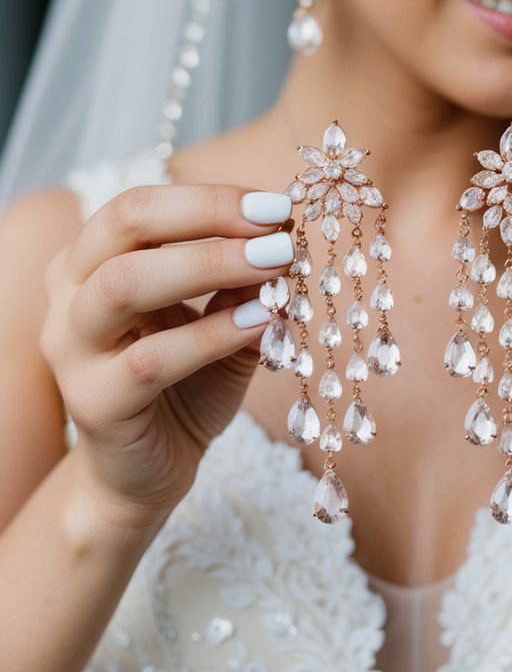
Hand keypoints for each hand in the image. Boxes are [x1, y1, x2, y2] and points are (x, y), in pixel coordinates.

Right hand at [40, 185, 293, 532]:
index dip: (209, 197)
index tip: (276, 204)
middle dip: (207, 215)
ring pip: (124, 283)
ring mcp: (71, 349)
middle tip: (276, 226)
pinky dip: (211, 334)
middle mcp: (69, 295)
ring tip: (274, 264)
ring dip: (208, 264)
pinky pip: (151, 359)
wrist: (147, 474)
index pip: (140, 205)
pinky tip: (259, 323)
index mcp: (91, 262)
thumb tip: (282, 236)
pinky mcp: (93, 402)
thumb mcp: (221, 322)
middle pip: (124, 224)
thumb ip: (243, 283)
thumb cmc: (183, 385)